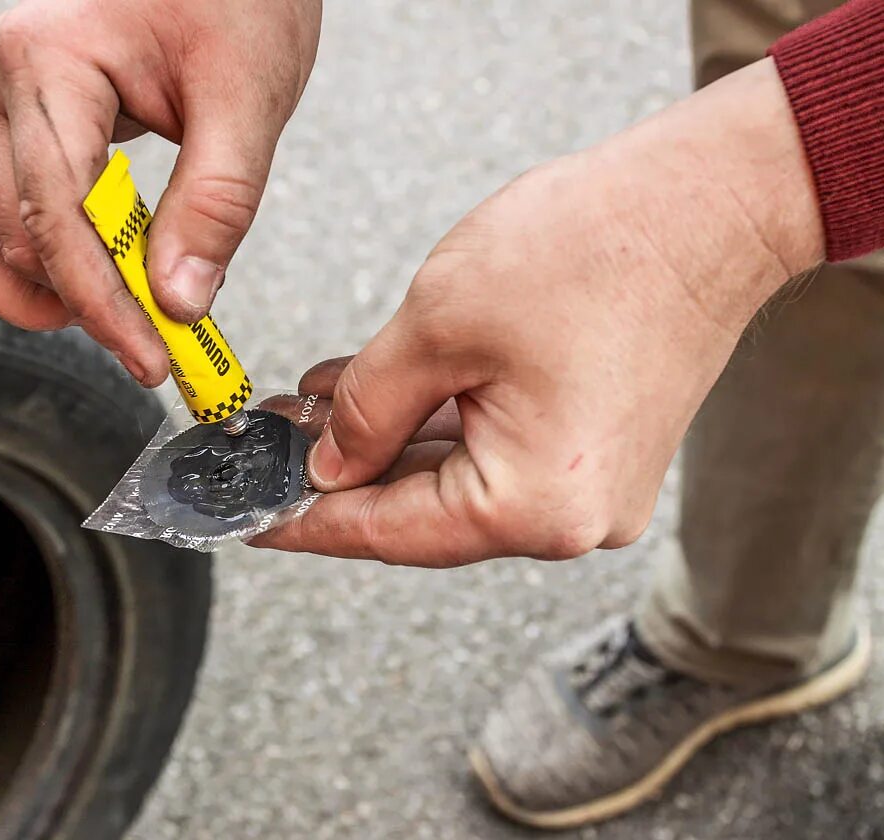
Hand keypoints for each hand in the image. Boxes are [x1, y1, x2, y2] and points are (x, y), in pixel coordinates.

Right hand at [0, 0, 321, 384]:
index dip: (102, 303)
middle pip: (16, 234)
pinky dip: (34, 259)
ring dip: (40, 291)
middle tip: (156, 345)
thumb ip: (215, 205)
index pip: (57, 218)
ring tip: (117, 318)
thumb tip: (178, 304)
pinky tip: (96, 278)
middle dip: (85, 303)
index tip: (150, 358)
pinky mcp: (10, 118)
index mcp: (46, 61)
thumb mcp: (247, 99)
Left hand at [254, 58, 824, 566]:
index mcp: (533, 505)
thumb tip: (329, 464)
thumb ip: (365, 410)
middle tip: (267, 448)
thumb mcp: (436, 327)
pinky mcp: (597, 447)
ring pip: (455, 476)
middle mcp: (570, 517)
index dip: (308, 522)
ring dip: (382, 441)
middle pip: (422, 511)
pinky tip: (374, 392)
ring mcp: (591, 487)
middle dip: (341, 472)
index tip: (250, 522)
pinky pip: (493, 450)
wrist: (710, 202)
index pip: (388, 531)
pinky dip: (433, 424)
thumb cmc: (591, 250)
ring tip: (308, 408)